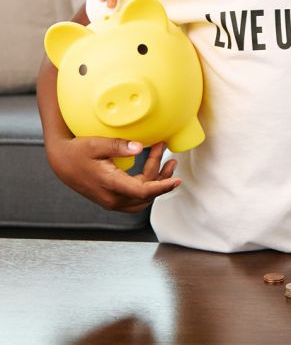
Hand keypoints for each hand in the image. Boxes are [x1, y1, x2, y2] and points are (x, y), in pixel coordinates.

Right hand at [47, 137, 179, 212]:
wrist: (61, 162)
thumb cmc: (77, 151)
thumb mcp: (96, 144)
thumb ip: (118, 146)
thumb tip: (140, 147)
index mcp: (110, 185)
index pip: (142, 191)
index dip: (162, 187)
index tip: (176, 180)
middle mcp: (112, 198)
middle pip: (146, 194)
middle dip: (162, 177)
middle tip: (169, 156)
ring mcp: (111, 200)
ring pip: (142, 199)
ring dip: (156, 182)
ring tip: (167, 163)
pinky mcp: (111, 198)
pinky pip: (135, 197)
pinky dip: (147, 185)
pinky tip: (152, 169)